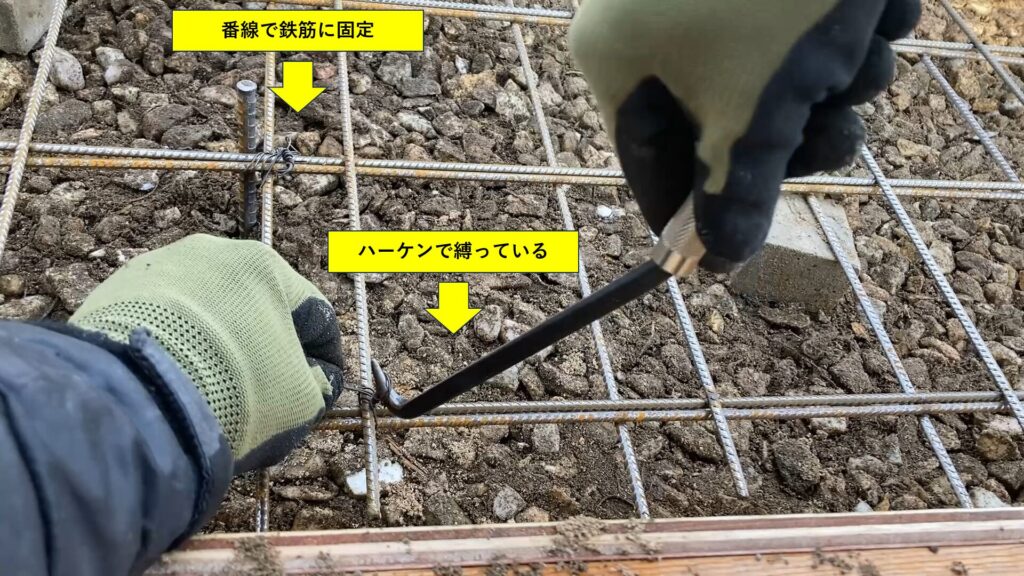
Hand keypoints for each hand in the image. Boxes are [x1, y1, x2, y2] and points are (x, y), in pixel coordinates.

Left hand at [71, 234, 342, 472]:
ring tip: (212, 390)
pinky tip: (174, 382)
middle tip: (264, 395)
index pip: (314, 317)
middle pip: (257, 310)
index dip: (325, 360)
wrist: (140, 398)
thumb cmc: (240, 390)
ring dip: (219, 347)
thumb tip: (309, 380)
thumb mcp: (301, 401)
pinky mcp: (118, 290)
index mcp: (267, 267)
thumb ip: (316, 386)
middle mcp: (215, 253)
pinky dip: (177, 349)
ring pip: (207, 314)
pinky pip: (164, 322)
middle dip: (265, 351)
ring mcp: (161, 268)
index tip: (319, 391)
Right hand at [570, 0, 919, 270]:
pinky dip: (845, 37)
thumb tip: (718, 264)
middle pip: (723, 127)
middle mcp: (649, 24)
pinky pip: (797, 35)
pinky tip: (868, 7)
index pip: (647, 167)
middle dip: (796, 136)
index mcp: (619, 58)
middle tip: (834, 132)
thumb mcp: (760, 111)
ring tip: (863, 44)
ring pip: (776, 82)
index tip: (716, 262)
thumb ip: (738, 198)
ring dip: (838, 85)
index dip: (689, 218)